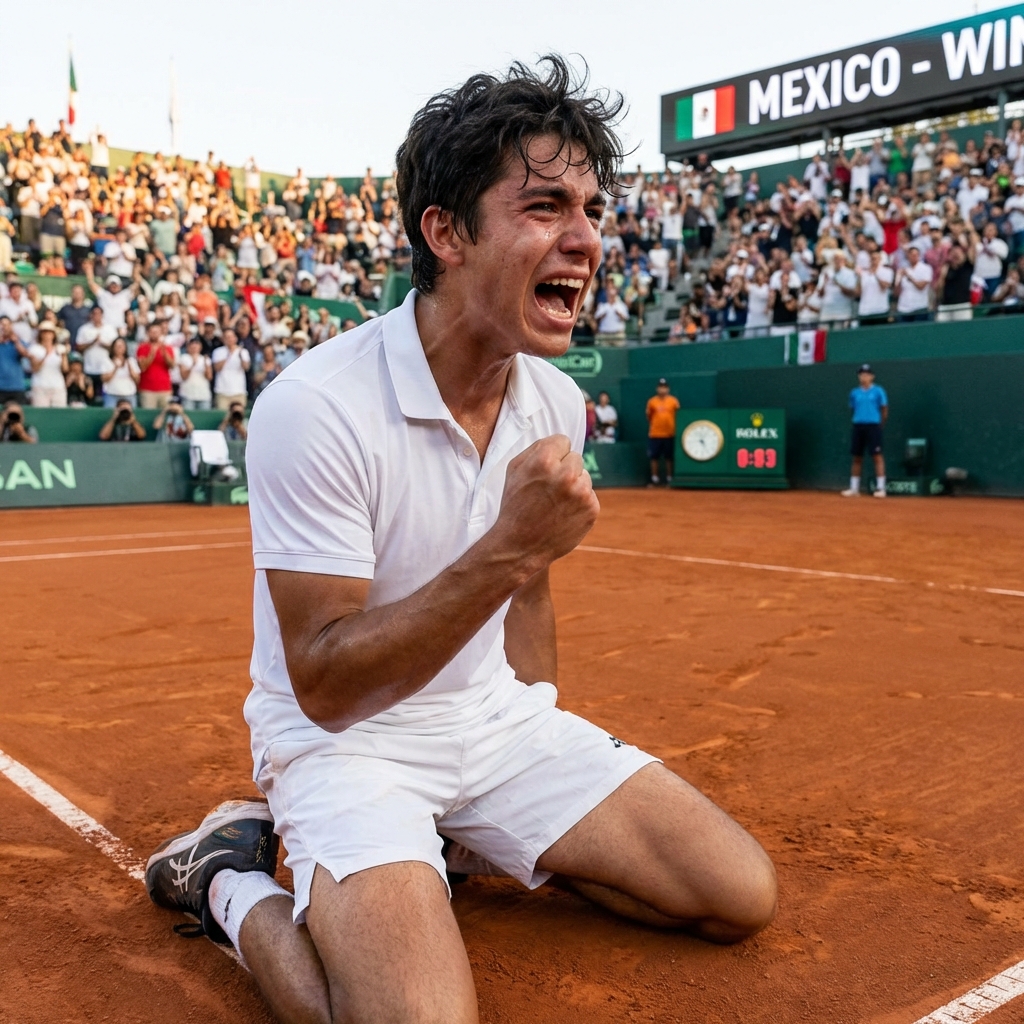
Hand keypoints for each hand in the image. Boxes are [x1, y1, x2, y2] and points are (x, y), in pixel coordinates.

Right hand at [490, 435, 599, 577]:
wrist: (520, 546)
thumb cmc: (515, 505)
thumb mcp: (514, 470)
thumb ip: (537, 448)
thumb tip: (560, 441)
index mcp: (544, 460)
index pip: (563, 441)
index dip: (553, 455)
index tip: (545, 469)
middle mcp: (566, 474)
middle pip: (575, 457)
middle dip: (564, 469)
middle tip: (548, 489)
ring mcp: (581, 493)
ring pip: (584, 476)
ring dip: (573, 486)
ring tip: (554, 503)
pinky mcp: (592, 509)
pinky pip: (589, 495)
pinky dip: (579, 503)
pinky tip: (563, 514)